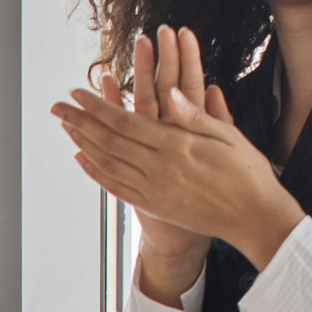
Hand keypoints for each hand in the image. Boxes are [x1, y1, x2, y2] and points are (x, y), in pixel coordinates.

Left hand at [56, 26, 304, 271]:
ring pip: (108, 164)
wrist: (254, 219)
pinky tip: (83, 158)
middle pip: (108, 141)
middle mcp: (160, 169)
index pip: (126, 122)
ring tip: (65, 127)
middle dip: (80, 121)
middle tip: (58, 106)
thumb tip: (173, 92)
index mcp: (177, 146)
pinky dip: (96, 172)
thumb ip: (197, 115)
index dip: (98, 107)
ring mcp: (155, 190)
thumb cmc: (247, 174)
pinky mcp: (155, 206)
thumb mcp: (229, 136)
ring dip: (83, 143)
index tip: (78, 93)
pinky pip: (117, 188)